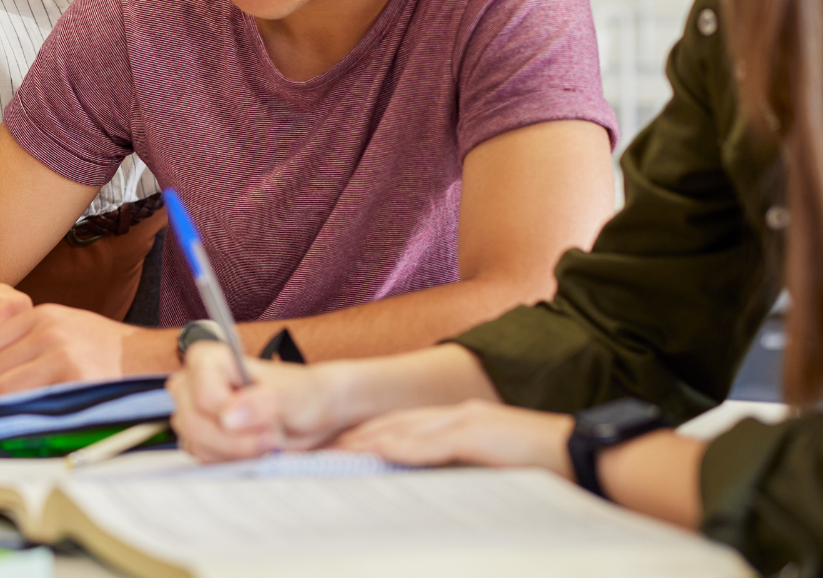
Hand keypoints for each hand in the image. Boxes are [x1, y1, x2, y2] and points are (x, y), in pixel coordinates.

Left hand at [0, 302, 163, 394]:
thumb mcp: (66, 324)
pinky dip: (33, 411)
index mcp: (44, 315)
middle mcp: (50, 332)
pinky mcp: (75, 381)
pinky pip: (31, 403)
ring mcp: (63, 356)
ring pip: (5, 388)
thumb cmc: (107, 348)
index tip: (4, 374)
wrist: (150, 359)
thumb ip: (28, 335)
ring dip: (13, 403)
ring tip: (36, 402)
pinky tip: (50, 408)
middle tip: (20, 395)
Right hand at [168, 341, 337, 460]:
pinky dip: (233, 460)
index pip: (205, 394)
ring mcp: (191, 412)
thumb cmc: (297, 394)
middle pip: (196, 423)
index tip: (265, 422)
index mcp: (208, 359)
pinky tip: (253, 448)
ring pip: (198, 444)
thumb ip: (262, 401)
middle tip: (271, 436)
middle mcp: (191, 384)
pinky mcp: (196, 439)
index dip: (233, 414)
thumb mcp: (290, 393)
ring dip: (238, 451)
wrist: (304, 416)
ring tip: (265, 440)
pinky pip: (204, 459)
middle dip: (238, 440)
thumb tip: (228, 417)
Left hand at [336, 400, 573, 475]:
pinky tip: (380, 451)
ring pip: (405, 428)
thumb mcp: (495, 468)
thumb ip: (463, 469)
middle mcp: (457, 415)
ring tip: (335, 452)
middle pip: (395, 423)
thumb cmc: (547, 466)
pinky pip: (433, 440)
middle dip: (357, 435)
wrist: (586, 454)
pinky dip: (403, 445)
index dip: (370, 436)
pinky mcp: (478, 433)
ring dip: (369, 440)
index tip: (339, 448)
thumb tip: (435, 490)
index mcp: (461, 422)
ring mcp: (467, 421)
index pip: (404, 428)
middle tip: (321, 449)